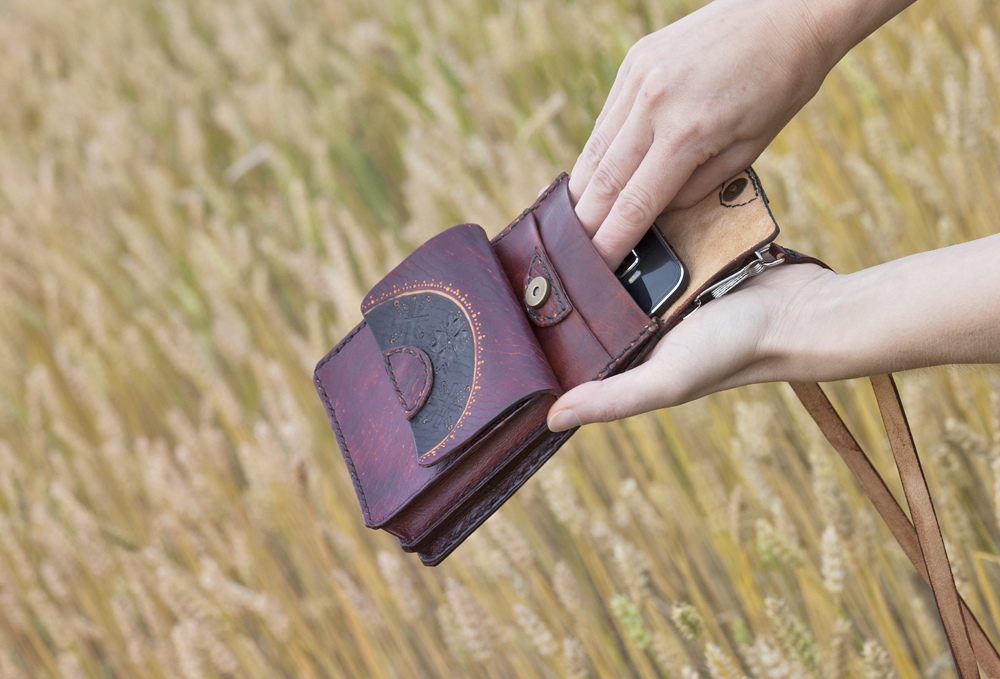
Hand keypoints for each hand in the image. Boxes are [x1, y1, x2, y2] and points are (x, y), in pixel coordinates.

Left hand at [546, 232, 999, 430]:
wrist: (800, 309)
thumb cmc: (732, 353)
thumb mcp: (666, 381)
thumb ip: (613, 399)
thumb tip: (550, 417)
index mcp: (629, 356)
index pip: (573, 343)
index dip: (543, 326)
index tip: (506, 299)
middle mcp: (640, 323)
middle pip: (588, 296)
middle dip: (563, 275)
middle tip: (527, 241)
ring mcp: (662, 287)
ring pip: (615, 260)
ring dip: (597, 240)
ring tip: (560, 213)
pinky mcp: (684, 256)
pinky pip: (649, 236)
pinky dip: (635, 222)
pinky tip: (608, 200)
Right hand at [570, 0, 913, 267]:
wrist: (786, 11)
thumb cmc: (780, 84)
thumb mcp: (751, 148)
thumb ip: (699, 186)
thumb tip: (656, 212)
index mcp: (688, 131)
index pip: (636, 203)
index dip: (611, 240)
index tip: (595, 267)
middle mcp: (653, 102)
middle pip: (603, 180)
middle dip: (585, 224)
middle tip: (570, 256)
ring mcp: (637, 78)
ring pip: (595, 149)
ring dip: (582, 192)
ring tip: (572, 225)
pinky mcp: (633, 62)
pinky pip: (606, 120)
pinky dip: (597, 154)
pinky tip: (591, 179)